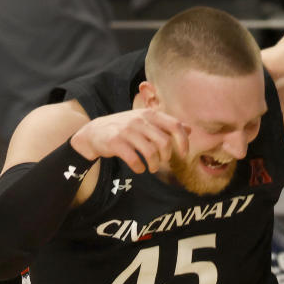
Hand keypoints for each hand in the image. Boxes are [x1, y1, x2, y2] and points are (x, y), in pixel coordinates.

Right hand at [70, 108, 189, 173]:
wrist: (94, 132)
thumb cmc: (125, 128)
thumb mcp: (145, 121)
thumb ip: (166, 125)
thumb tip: (189, 129)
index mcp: (149, 114)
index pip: (175, 125)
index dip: (183, 141)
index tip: (183, 154)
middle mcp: (139, 120)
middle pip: (164, 143)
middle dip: (166, 157)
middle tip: (162, 162)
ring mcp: (127, 131)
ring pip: (150, 152)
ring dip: (154, 165)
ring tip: (152, 167)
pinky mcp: (115, 142)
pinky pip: (134, 159)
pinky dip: (139, 168)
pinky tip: (139, 168)